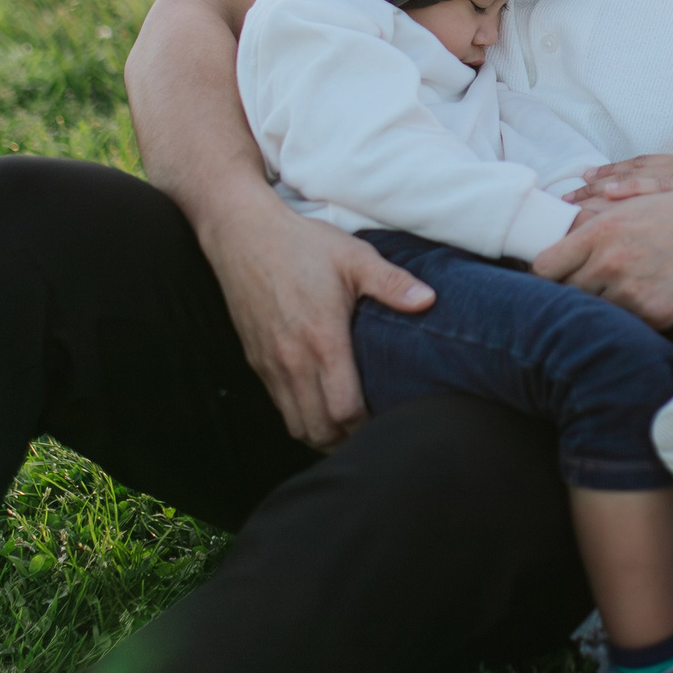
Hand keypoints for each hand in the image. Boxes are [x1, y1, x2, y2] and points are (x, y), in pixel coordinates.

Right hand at [197, 193, 434, 450]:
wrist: (242, 234)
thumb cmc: (302, 244)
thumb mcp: (354, 257)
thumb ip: (393, 284)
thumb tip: (429, 300)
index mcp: (322, 340)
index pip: (346, 410)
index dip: (369, 424)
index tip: (389, 416)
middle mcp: (293, 361)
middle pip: (320, 430)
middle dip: (347, 439)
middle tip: (373, 429)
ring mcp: (270, 365)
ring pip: (295, 425)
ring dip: (322, 434)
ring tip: (348, 425)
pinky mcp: (255, 361)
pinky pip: (279, 406)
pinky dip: (301, 417)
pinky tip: (320, 405)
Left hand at [534, 187, 672, 329]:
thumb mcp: (644, 201)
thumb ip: (604, 208)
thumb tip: (570, 206)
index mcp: (601, 230)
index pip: (543, 266)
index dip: (546, 277)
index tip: (555, 279)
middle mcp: (609, 261)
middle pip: (561, 295)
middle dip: (569, 295)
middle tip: (581, 294)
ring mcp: (630, 291)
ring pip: (591, 313)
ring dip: (598, 310)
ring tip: (615, 301)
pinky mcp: (653, 315)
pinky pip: (623, 325)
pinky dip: (627, 321)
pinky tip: (642, 308)